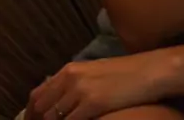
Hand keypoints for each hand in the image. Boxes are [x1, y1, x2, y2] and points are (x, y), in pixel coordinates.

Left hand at [24, 50, 175, 119]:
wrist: (150, 71)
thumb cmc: (126, 73)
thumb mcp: (95, 73)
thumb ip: (75, 83)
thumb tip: (60, 101)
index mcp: (70, 69)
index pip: (37, 95)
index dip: (33, 115)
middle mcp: (71, 77)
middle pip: (41, 108)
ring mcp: (81, 90)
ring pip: (53, 118)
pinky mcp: (92, 103)